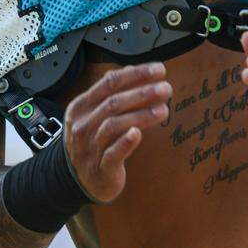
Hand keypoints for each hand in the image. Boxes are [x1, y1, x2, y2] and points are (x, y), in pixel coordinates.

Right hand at [63, 62, 171, 202]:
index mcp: (81, 106)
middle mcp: (82, 124)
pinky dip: (125, 143)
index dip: (135, 75)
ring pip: (113, 125)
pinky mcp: (101, 167)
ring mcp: (89, 146)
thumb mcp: (94, 113)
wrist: (81, 178)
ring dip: (140, 115)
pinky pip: (112, 153)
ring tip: (163, 109)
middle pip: (112, 103)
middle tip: (166, 89)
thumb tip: (129, 69)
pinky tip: (138, 134)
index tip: (159, 70)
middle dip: (142, 93)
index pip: (109, 83)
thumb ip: (110, 92)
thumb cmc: (92, 140)